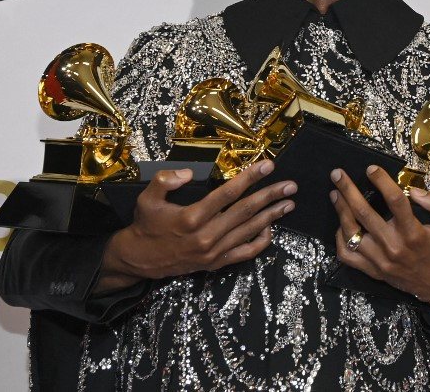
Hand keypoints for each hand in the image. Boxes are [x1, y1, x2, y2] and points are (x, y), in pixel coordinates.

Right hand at [95, 160, 294, 291]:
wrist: (139, 259)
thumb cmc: (146, 224)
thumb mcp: (147, 198)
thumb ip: (166, 180)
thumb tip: (189, 172)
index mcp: (192, 217)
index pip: (228, 193)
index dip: (250, 178)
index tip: (268, 166)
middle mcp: (207, 236)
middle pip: (246, 211)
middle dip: (270, 196)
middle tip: (290, 185)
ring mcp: (214, 252)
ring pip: (249, 231)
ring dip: (272, 216)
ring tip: (289, 203)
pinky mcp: (216, 263)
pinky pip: (245, 253)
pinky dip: (260, 241)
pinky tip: (271, 228)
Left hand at [330, 165, 429, 313]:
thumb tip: (414, 190)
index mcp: (414, 233)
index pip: (395, 201)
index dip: (382, 182)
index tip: (371, 169)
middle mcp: (394, 246)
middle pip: (365, 213)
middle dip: (348, 191)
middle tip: (337, 174)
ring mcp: (380, 260)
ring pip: (352, 233)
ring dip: (341, 211)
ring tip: (335, 194)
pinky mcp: (373, 271)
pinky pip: (348, 255)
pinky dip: (340, 239)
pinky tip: (341, 225)